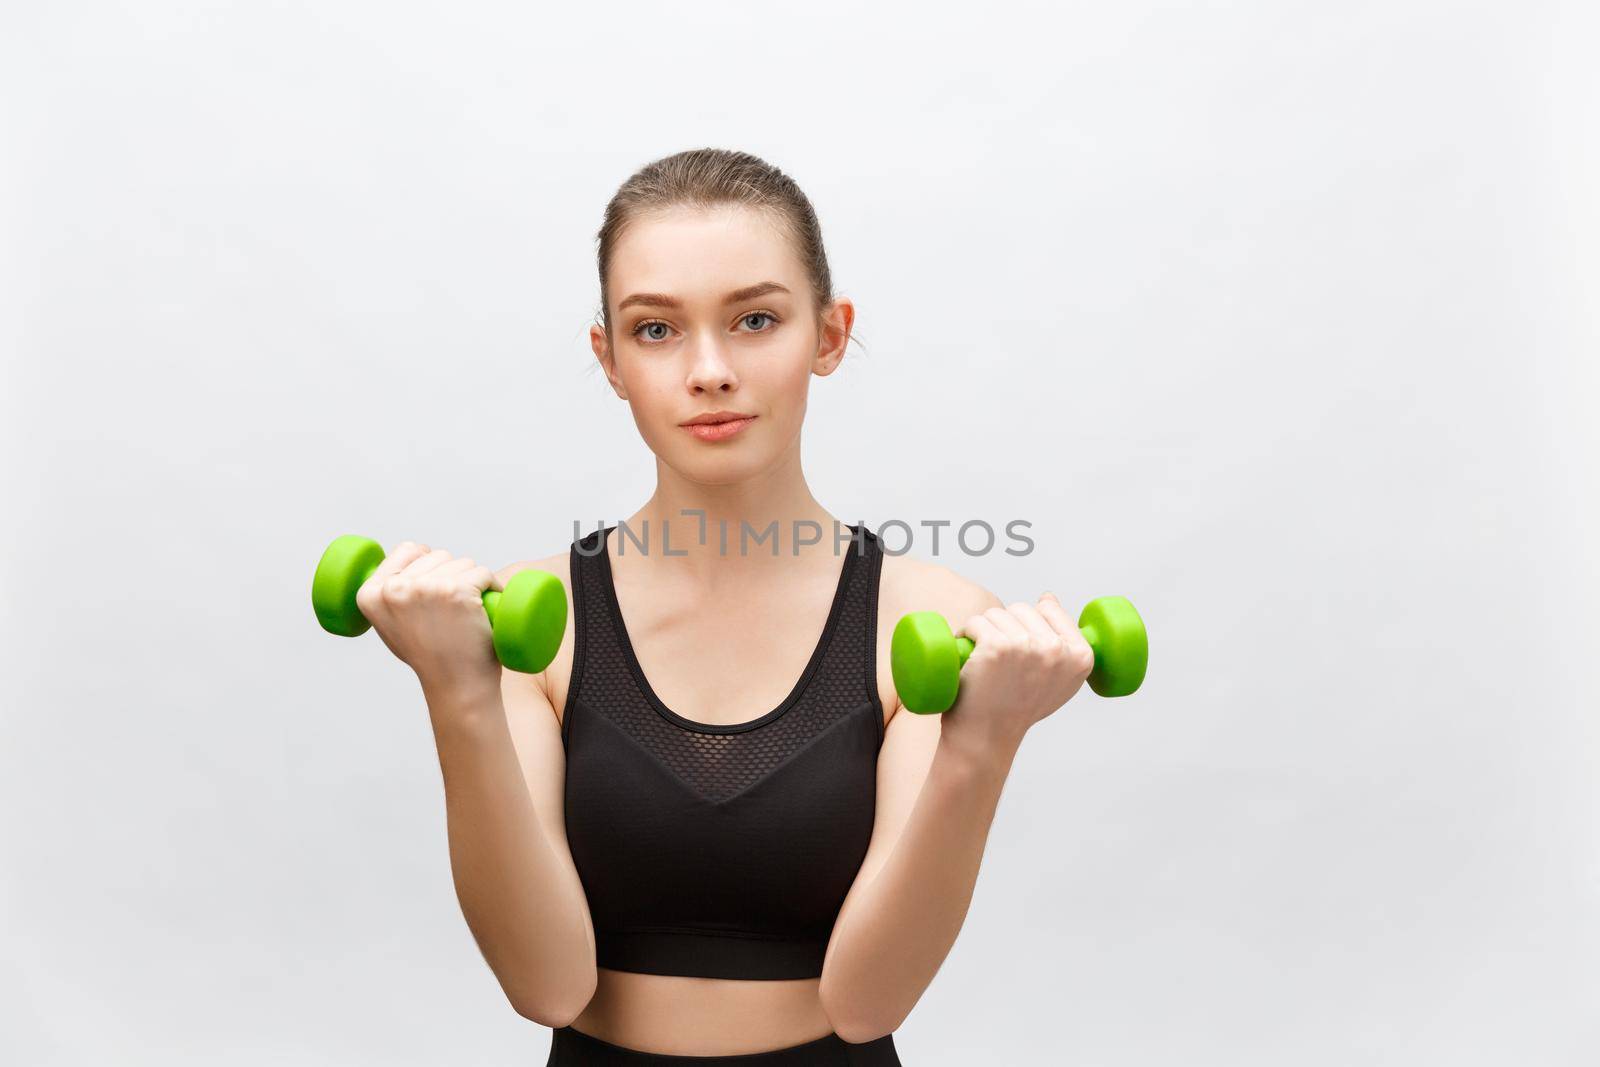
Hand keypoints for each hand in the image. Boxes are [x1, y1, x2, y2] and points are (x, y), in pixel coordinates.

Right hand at [352, 541, 504, 697]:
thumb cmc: (430, 656)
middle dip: (453, 575)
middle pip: (438, 556)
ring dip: (473, 581)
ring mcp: (426, 588)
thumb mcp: (392, 625)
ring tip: (469, 612)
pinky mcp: (457, 591)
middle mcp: (394, 589)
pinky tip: (489, 603)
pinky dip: (492, 585)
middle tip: (456, 609)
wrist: (456, 686)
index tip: (439, 580)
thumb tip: (404, 567)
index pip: (407, 549)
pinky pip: (482, 573)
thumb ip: (390, 597)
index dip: (428, 559)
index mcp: (370, 594)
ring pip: (462, 563)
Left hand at [937, 592, 1096, 760]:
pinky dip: (966, 633)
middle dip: (1004, 627)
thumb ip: (1063, 642)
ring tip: (983, 660)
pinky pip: (976, 622)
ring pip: (996, 613)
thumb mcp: (1058, 680)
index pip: (1051, 608)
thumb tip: (1048, 598)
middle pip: (1022, 609)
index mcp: (1082, 656)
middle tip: (998, 660)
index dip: (1029, 624)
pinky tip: (967, 653)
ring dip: (983, 631)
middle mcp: (1057, 650)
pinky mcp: (996, 646)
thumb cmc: (1018, 707)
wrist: (986, 737)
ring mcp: (1027, 646)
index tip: (1020, 651)